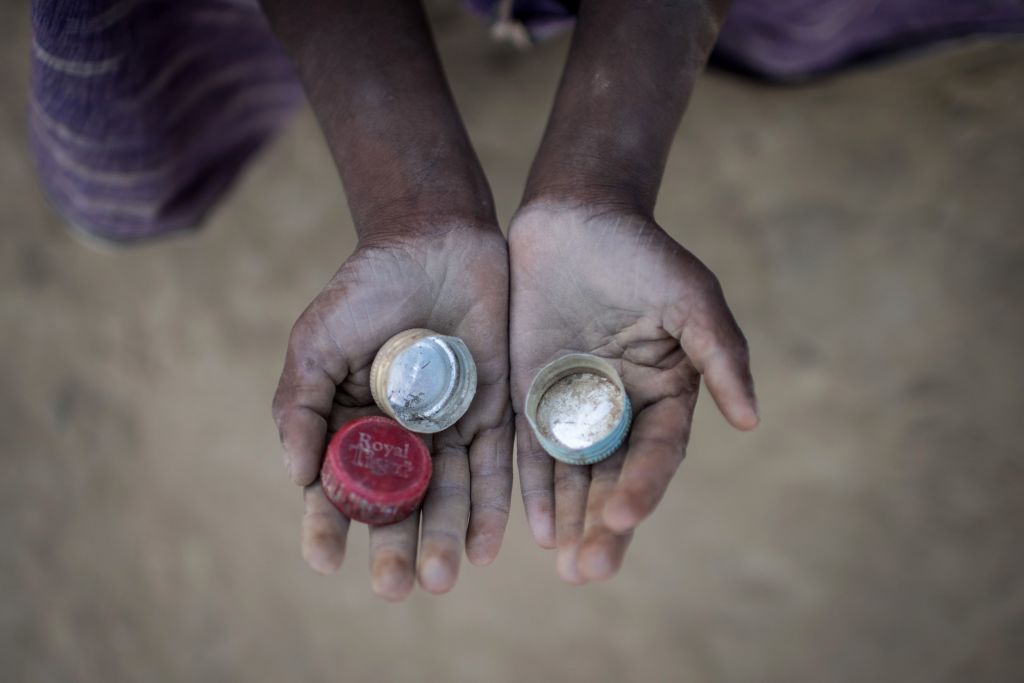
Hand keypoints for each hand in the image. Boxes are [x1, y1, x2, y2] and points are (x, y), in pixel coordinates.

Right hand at [273, 222, 511, 599]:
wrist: (434, 238)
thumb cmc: (366, 287)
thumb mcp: (318, 341)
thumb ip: (301, 404)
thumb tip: (297, 476)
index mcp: (352, 422)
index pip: (338, 485)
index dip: (327, 524)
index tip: (324, 559)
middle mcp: (402, 435)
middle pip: (397, 504)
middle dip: (396, 548)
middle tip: (395, 586)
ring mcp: (449, 426)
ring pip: (447, 494)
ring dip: (444, 537)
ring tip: (441, 579)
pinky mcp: (495, 411)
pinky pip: (496, 466)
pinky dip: (493, 506)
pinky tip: (486, 546)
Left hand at [509, 202, 757, 583]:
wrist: (575, 217)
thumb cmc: (642, 253)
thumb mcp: (691, 298)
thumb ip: (720, 355)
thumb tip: (751, 420)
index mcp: (666, 393)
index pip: (659, 453)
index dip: (644, 486)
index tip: (621, 516)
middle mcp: (622, 409)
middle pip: (616, 477)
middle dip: (604, 523)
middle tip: (589, 570)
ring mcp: (574, 406)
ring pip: (575, 474)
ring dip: (571, 518)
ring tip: (566, 564)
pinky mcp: (530, 395)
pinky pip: (531, 449)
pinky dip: (534, 486)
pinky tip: (534, 525)